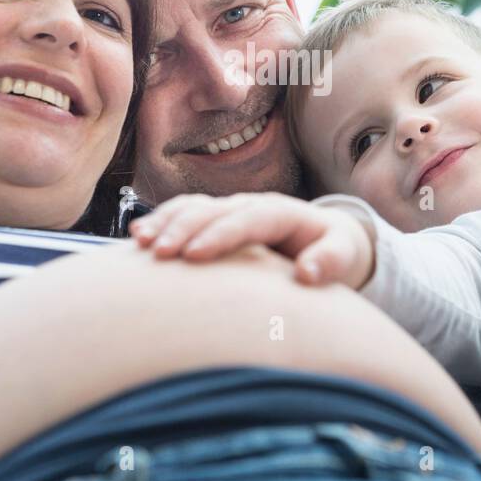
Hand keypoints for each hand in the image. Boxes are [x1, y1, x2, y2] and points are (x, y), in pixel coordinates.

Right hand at [129, 193, 374, 289]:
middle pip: (213, 210)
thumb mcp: (345, 255)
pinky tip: (136, 238)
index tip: (194, 255)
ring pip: (193, 208)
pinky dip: (161, 222)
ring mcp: (230, 211)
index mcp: (281, 212)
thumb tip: (307, 274)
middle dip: (184, 227)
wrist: (325, 239)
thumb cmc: (334, 251)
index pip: (247, 219)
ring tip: (140, 242)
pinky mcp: (216, 222)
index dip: (220, 235)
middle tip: (159, 252)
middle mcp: (250, 206)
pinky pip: (184, 214)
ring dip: (165, 222)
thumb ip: (331, 262)